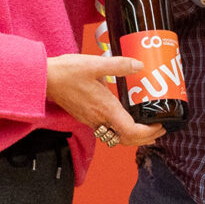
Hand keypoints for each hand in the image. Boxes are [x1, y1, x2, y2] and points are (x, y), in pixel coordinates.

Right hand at [45, 54, 164, 145]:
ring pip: (116, 138)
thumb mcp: (95, 64)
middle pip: (126, 140)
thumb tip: (139, 65)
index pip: (131, 131)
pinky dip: (121, 131)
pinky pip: (107, 131)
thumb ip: (119, 65)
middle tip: (159, 129)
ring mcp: (91, 120)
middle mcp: (99, 119)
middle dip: (145, 138)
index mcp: (105, 108)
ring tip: (146, 128)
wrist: (44, 79)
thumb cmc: (67, 72)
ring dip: (133, 137)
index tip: (160, 125)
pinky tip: (125, 119)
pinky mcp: (86, 118)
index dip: (148, 132)